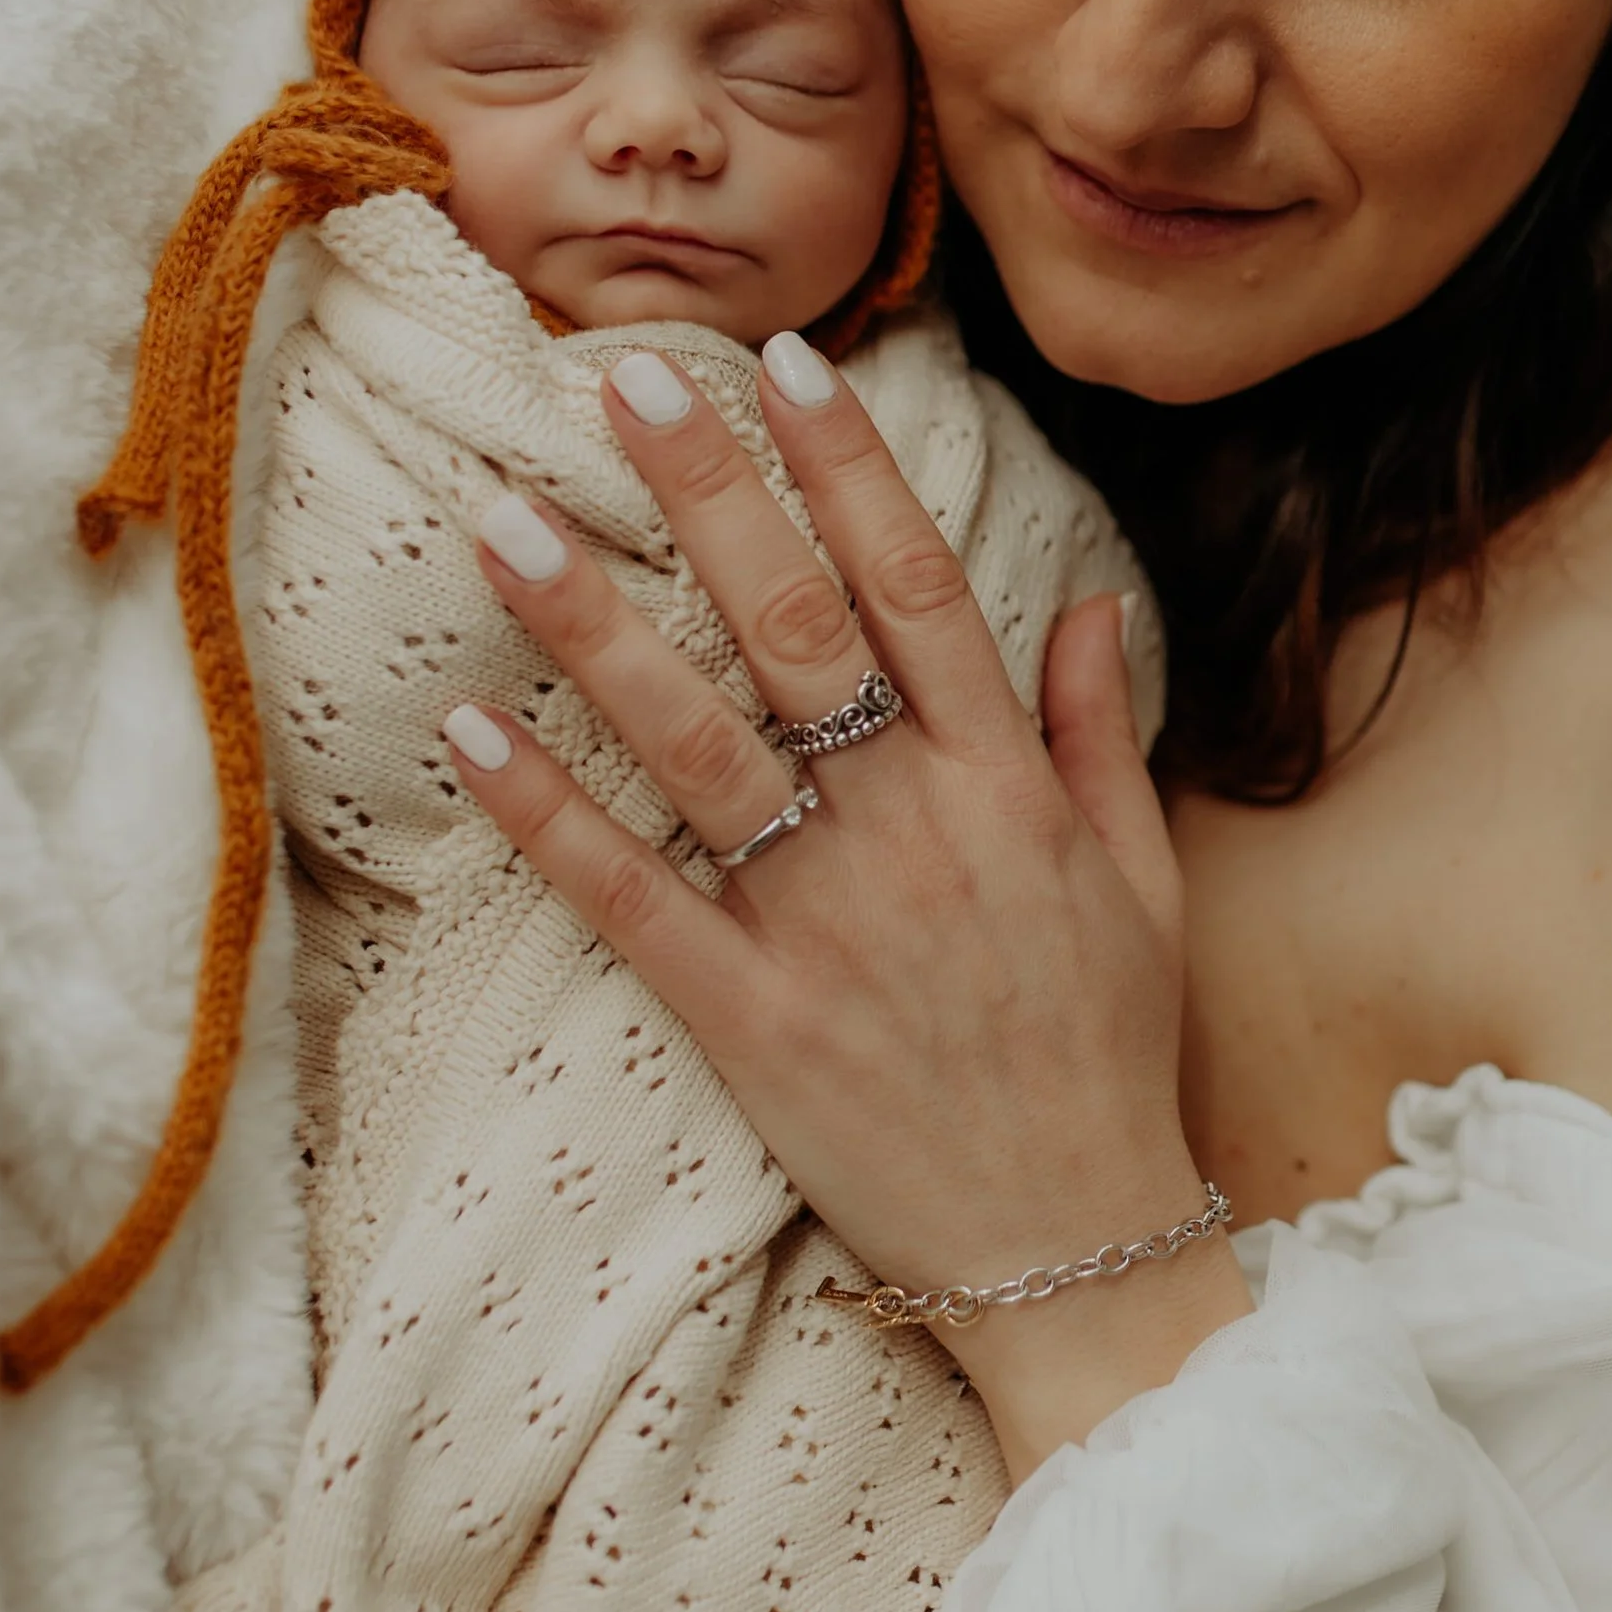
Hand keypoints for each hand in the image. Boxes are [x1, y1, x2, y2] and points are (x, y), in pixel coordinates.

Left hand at [440, 337, 1249, 1477]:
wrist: (1075, 1249)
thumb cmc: (1105, 1059)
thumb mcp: (1144, 884)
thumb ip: (1105, 737)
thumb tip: (1087, 603)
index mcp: (1008, 787)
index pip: (917, 587)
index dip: (845, 467)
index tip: (780, 362)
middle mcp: (914, 831)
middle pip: (794, 629)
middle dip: (706, 494)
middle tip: (618, 380)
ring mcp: (826, 924)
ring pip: (696, 744)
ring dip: (595, 628)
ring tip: (501, 522)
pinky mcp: (750, 1020)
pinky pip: (632, 901)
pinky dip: (548, 817)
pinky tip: (468, 733)